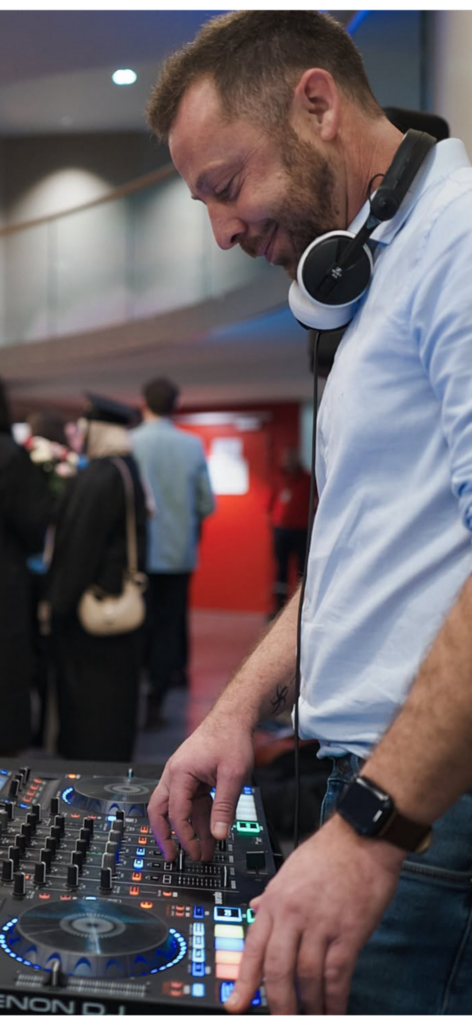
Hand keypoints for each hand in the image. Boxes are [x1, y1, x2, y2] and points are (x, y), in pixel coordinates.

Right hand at [148, 712, 254, 861]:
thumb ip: (224, 807)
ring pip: (179, 809)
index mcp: (179, 773)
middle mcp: (175, 774)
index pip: (176, 813)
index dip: (184, 835)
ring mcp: (183, 775)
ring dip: (189, 830)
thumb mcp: (232, 775)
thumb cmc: (230, 738)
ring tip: (203, 851)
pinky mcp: (193, 777)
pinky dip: (199, 818)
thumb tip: (218, 834)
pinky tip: (210, 833)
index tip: (194, 851)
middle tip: (173, 857)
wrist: (234, 717)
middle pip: (161, 811)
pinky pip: (192, 802)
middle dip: (167, 836)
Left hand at [225, 814, 403, 1014]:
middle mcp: (293, 914)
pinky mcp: (349, 931)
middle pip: (278, 969)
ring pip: (306, 976)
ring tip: (311, 1019)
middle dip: (278, 1003)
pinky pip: (336, 974)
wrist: (363, 837)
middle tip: (281, 1019)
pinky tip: (335, 1010)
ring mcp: (321, 923)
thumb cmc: (329, 852)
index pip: (253, 948)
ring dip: (308, 1006)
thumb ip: (271, 896)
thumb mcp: (289, 871)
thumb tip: (254, 909)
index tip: (235, 1004)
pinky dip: (334, 998)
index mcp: (275, 899)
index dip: (245, 981)